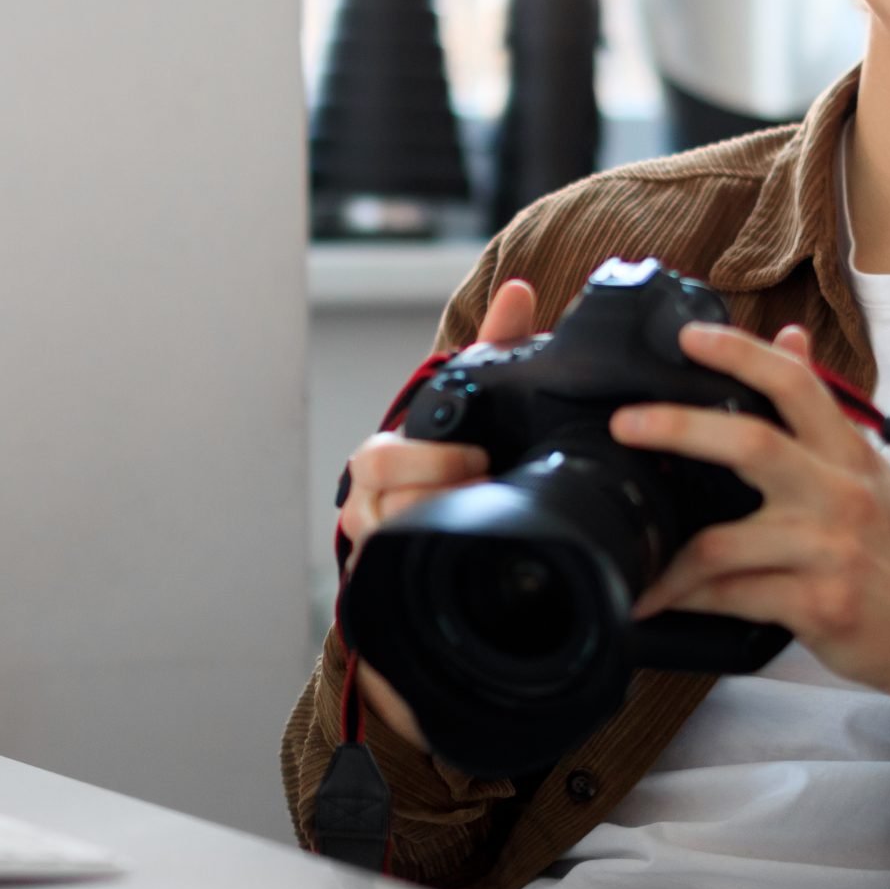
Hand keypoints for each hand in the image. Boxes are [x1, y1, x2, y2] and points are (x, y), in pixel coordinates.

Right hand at [335, 278, 536, 752]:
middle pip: (378, 509)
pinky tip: (463, 584)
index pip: (376, 460)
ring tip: (485, 534)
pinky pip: (395, 596)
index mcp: (382, 465)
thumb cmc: (460, 460)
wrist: (455, 542)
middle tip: (485, 493)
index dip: (425, 461)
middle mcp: (369, 512)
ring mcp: (378, 557)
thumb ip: (495, 347)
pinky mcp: (391, 598)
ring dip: (435, 539)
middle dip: (433, 499)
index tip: (477, 459)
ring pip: (388, 551)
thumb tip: (520, 290)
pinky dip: (427, 584)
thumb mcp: (478, 404)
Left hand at [618, 322, 889, 720]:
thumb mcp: (866, 472)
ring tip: (625, 555)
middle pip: (752, 444)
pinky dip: (684, 598)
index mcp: (849, 453)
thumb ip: (820, 411)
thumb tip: (788, 337)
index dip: (741, 354)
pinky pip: (731, 595)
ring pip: (723, 541)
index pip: (795, 385)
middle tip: (623, 423)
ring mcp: (832, 552)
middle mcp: (842, 494)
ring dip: (666, 556)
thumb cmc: (889, 551)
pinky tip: (655, 601)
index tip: (688, 338)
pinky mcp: (819, 605)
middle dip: (679, 427)